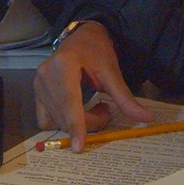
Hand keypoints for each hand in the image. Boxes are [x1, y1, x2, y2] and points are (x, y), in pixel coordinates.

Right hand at [33, 20, 153, 151]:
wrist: (81, 38)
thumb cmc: (96, 51)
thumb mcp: (112, 72)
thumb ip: (125, 98)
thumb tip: (147, 119)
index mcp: (63, 65)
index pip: (70, 102)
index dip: (76, 126)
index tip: (79, 147)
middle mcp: (45, 76)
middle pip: (65, 115)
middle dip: (88, 123)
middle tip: (106, 111)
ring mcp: (37, 85)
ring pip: (57, 120)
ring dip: (78, 123)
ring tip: (94, 107)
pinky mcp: (36, 92)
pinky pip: (47, 119)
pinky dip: (64, 122)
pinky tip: (78, 112)